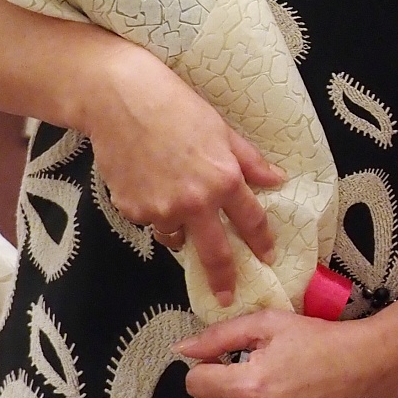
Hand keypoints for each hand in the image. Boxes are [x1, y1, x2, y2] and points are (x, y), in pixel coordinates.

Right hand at [77, 37, 284, 304]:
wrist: (120, 101)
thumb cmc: (177, 107)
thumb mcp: (222, 130)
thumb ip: (249, 162)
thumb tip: (277, 180)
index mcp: (224, 180)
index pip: (251, 222)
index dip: (261, 242)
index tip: (267, 257)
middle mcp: (195, 202)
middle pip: (215, 253)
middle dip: (224, 279)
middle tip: (227, 296)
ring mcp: (160, 210)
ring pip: (177, 238)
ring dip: (183, 234)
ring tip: (179, 212)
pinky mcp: (132, 210)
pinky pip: (150, 222)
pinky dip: (155, 213)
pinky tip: (151, 186)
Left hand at [178, 311, 386, 397]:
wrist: (364, 369)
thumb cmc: (318, 341)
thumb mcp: (269, 324)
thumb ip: (220, 335)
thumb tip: (181, 349)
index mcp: (248, 386)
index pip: (195, 383)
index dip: (208, 366)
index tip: (228, 360)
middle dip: (216, 389)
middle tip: (245, 374)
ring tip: (255, 396)